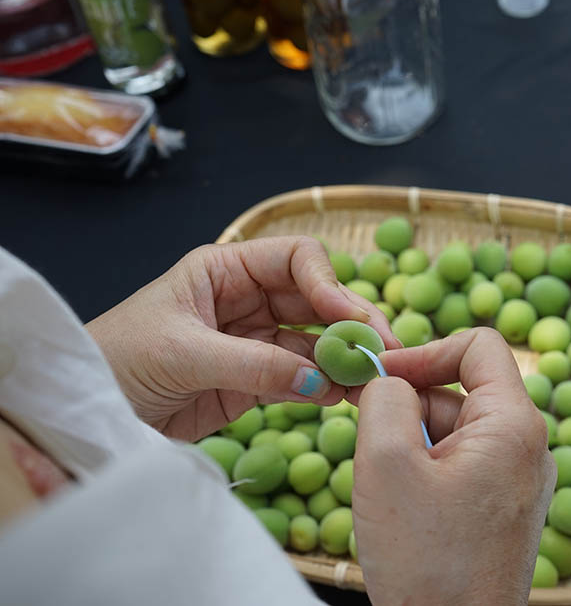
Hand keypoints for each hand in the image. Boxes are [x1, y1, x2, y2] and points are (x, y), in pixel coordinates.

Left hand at [86, 236, 398, 440]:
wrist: (87, 410)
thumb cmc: (117, 360)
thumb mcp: (182, 354)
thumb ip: (254, 365)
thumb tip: (321, 380)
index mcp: (225, 270)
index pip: (296, 259)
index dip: (328, 283)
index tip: (349, 317)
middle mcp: (247, 300)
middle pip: (317, 300)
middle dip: (351, 322)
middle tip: (383, 351)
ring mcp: (254, 342)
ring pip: (316, 343)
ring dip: (345, 359)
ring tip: (374, 380)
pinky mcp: (255, 382)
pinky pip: (302, 378)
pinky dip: (326, 387)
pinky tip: (344, 396)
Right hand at [349, 328, 555, 605]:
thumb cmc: (427, 561)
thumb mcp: (387, 462)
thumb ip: (384, 398)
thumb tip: (389, 380)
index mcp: (514, 425)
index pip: (478, 346)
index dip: (424, 351)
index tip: (381, 378)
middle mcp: (527, 448)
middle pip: (460, 390)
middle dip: (409, 404)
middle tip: (365, 435)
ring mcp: (517, 481)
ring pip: (454, 431)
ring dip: (412, 443)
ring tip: (386, 488)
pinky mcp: (502, 509)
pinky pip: (459, 466)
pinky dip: (424, 472)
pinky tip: (402, 509)